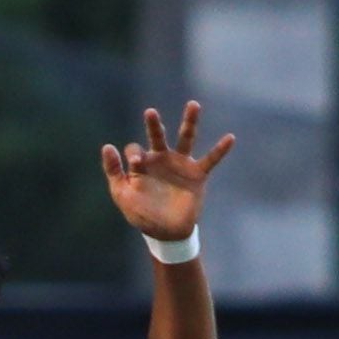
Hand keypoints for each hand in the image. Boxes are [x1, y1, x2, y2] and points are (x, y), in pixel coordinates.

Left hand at [101, 101, 233, 246]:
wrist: (167, 233)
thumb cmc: (141, 214)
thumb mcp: (122, 194)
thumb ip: (114, 171)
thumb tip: (107, 146)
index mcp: (142, 164)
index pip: (135, 150)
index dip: (134, 154)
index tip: (135, 164)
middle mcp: (161, 159)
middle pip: (158, 136)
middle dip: (153, 125)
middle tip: (149, 112)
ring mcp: (180, 165)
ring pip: (186, 138)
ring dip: (189, 122)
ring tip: (193, 104)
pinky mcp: (197, 175)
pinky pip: (211, 160)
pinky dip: (220, 150)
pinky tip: (230, 137)